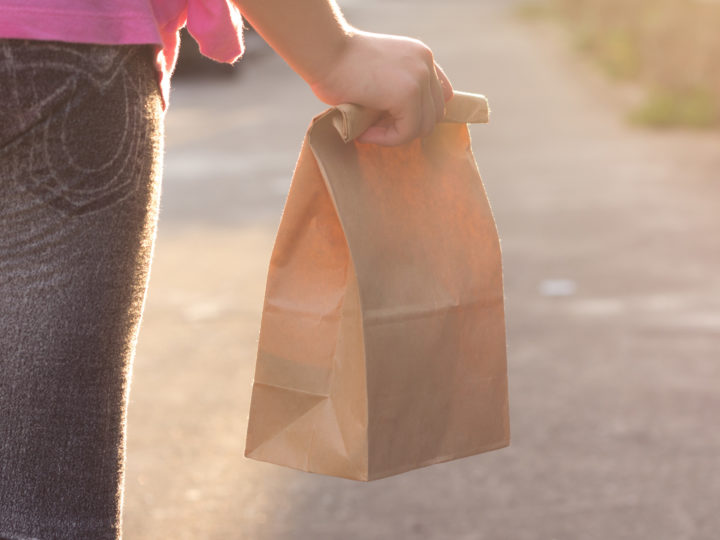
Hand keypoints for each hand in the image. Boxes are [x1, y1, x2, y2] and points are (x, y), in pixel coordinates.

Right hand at [309, 30, 453, 145]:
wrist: (324, 52)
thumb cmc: (339, 64)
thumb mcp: (379, 73)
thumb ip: (396, 89)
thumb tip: (402, 122)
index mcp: (420, 56)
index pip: (440, 95)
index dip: (420, 114)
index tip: (394, 121)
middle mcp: (425, 63)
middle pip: (434, 113)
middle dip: (407, 126)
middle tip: (376, 128)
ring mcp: (419, 78)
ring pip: (423, 126)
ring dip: (396, 135)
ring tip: (368, 131)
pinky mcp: (407, 95)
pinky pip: (407, 132)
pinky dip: (387, 139)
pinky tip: (365, 133)